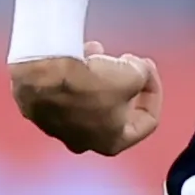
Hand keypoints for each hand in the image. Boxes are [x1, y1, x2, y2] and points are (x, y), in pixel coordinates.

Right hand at [12, 43, 161, 155]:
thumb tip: (139, 70)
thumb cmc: (92, 81)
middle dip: (123, 82)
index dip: (154, 91)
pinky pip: (64, 92)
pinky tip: (77, 53)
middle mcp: (85, 142)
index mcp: (113, 142)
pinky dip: (74, 74)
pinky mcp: (40, 110)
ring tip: (99, 52)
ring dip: (98, 75)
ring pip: (88, 98)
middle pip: (115, 109)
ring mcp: (60, 128)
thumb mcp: (134, 74)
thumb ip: (144, 75)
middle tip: (125, 62)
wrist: (41, 76)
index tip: (147, 69)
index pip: (147, 119)